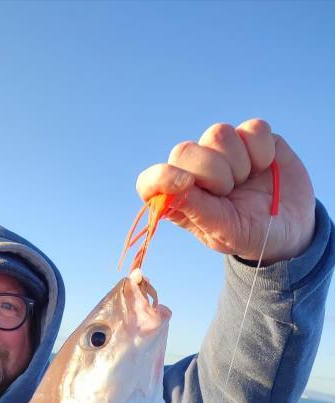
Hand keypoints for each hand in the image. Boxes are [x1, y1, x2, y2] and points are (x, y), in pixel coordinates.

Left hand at [136, 119, 315, 263]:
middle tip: (230, 193)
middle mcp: (195, 172)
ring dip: (239, 163)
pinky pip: (252, 128)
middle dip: (212, 172)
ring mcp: (222, 151)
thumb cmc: (252, 234)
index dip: (161, 177)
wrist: (291, 229)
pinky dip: (263, 150)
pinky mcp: (251, 137)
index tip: (185, 184)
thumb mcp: (226, 233)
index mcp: (181, 199)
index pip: (150, 182)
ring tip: (246, 181)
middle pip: (184, 150)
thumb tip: (172, 192)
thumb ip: (200, 213)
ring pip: (218, 133)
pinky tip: (264, 167)